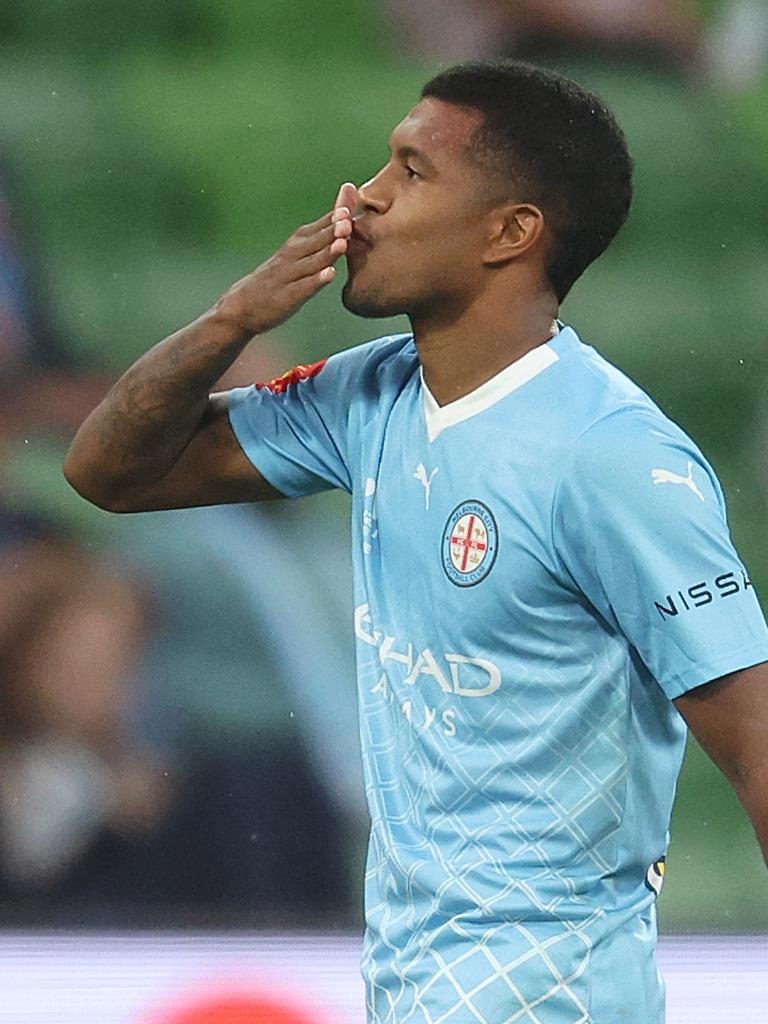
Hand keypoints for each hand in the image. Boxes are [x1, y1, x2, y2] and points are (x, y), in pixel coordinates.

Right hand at [216, 182, 358, 336]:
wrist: (240, 307)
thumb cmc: (275, 281)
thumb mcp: (295, 258)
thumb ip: (319, 241)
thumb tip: (344, 221)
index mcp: (295, 246)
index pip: (316, 228)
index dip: (332, 218)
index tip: (348, 206)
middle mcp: (290, 258)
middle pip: (314, 242)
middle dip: (331, 230)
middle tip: (347, 218)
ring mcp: (286, 277)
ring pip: (310, 263)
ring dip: (326, 252)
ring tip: (342, 243)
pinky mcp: (284, 298)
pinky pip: (302, 288)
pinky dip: (315, 281)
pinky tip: (329, 274)